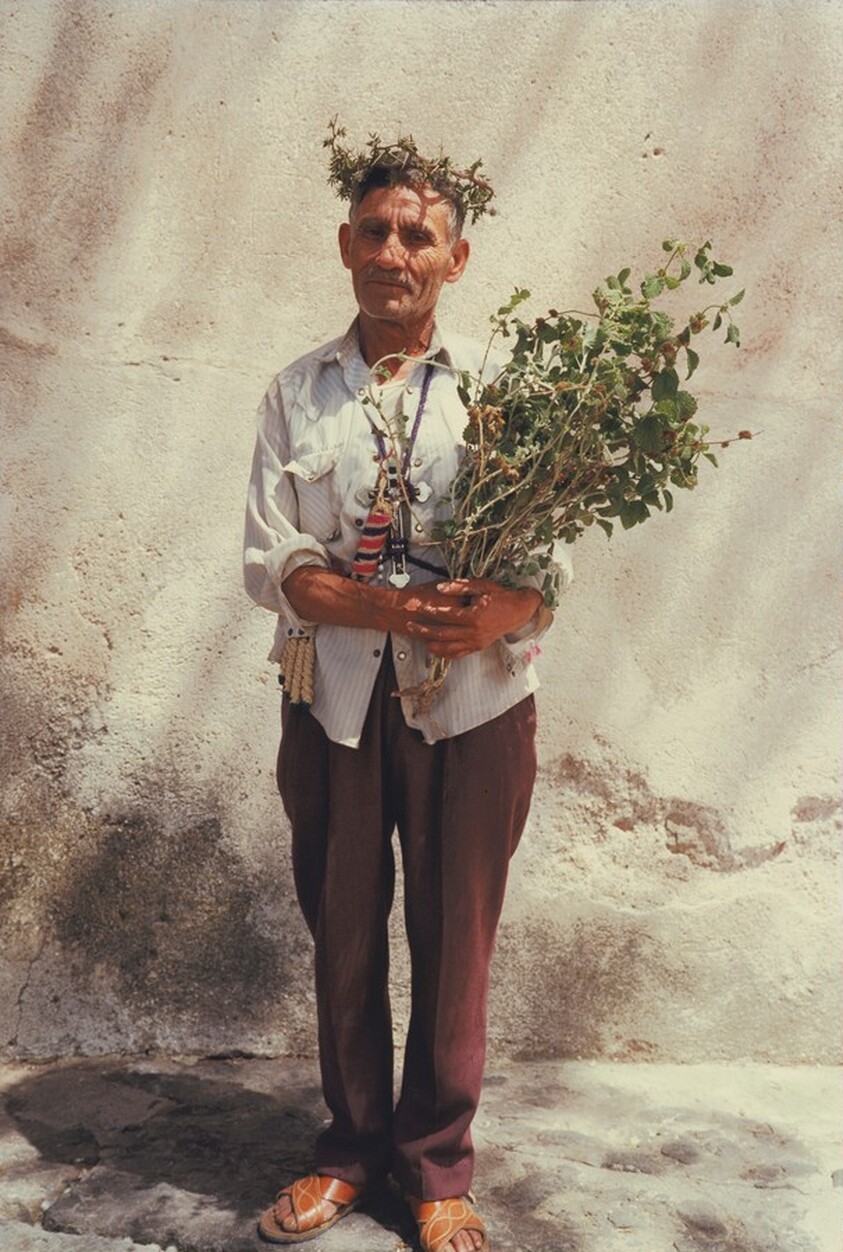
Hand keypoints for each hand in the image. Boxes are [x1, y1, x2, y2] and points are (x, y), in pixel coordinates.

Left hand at [396, 579, 541, 658]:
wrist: (519, 611)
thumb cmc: (501, 596)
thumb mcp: (482, 586)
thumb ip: (460, 587)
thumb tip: (441, 588)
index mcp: (474, 616)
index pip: (446, 615)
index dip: (430, 611)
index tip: (419, 607)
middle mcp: (474, 632)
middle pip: (443, 633)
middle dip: (424, 630)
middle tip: (410, 625)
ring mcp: (476, 642)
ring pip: (448, 647)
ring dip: (431, 644)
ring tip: (418, 639)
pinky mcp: (478, 647)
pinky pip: (458, 654)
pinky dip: (445, 653)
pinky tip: (435, 650)